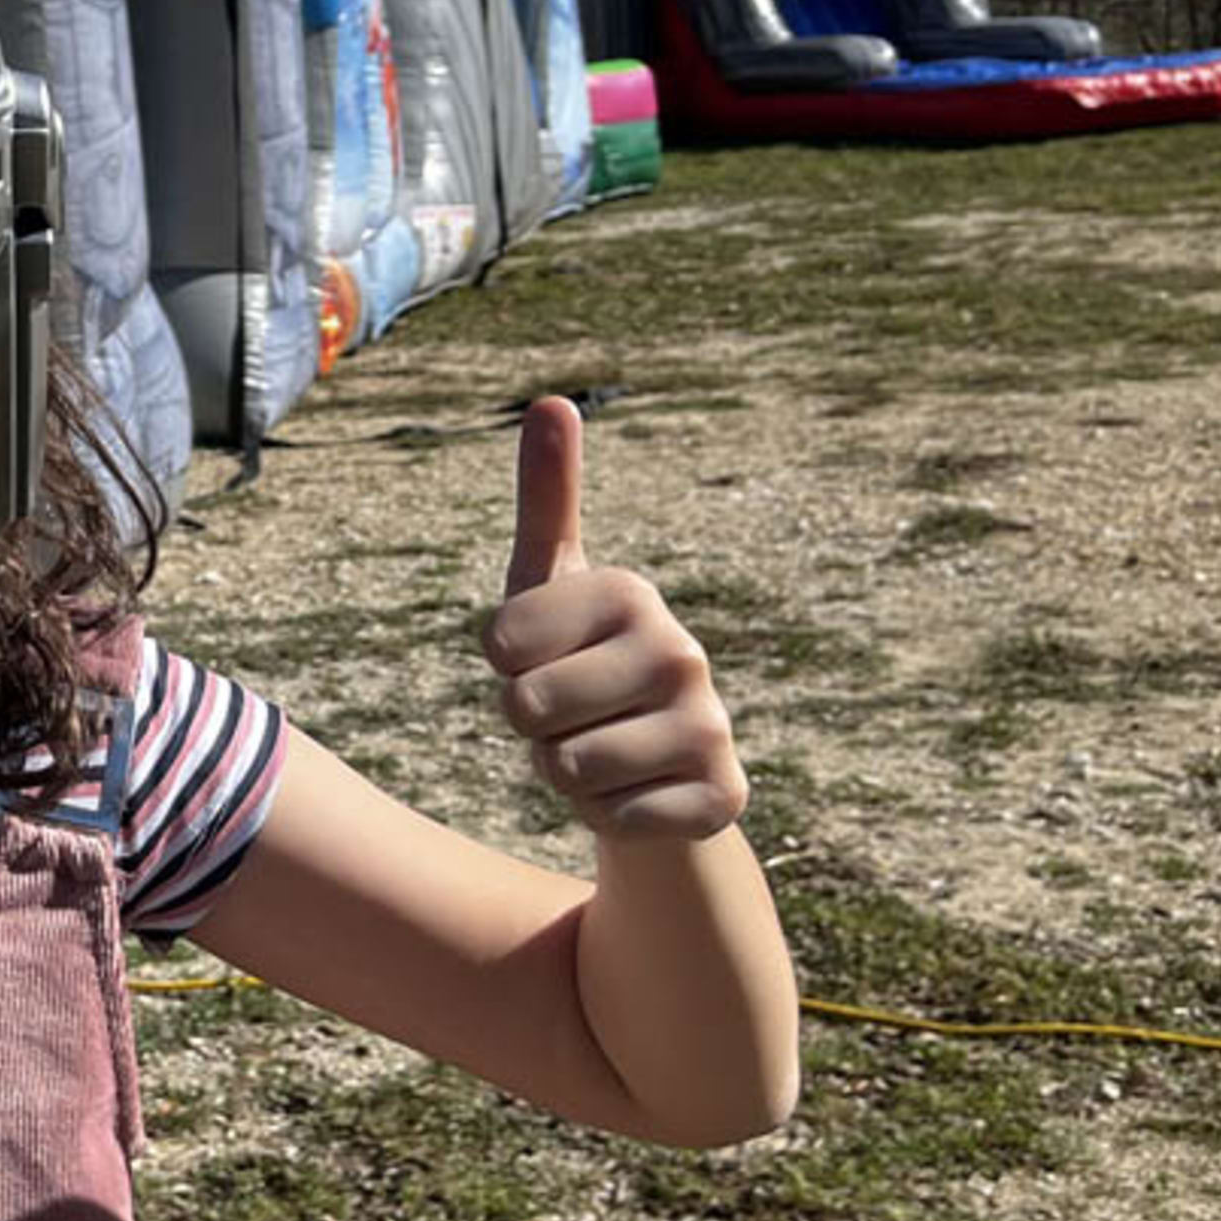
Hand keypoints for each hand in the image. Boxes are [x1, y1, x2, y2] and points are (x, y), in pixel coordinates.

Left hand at [482, 398, 749, 843]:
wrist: (655, 767)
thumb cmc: (581, 662)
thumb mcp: (550, 583)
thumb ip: (548, 497)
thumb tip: (552, 400)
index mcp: (630, 593)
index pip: (499, 645)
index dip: (503, 665)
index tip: (542, 657)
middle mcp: (681, 652)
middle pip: (526, 709)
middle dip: (528, 726)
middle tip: (570, 714)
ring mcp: (709, 726)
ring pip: (565, 769)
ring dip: (562, 774)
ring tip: (599, 751)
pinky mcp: (721, 796)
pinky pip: (610, 820)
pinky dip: (606, 817)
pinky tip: (636, 793)